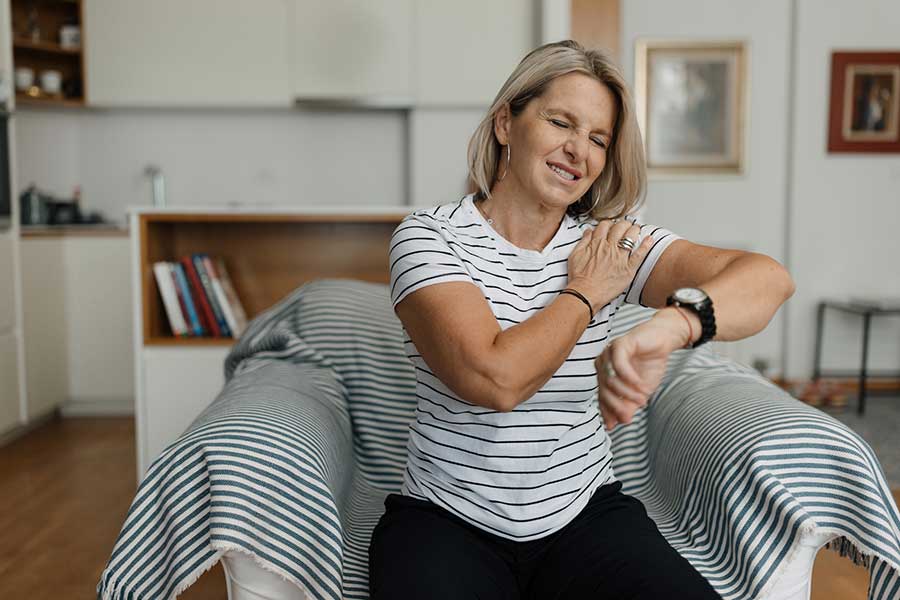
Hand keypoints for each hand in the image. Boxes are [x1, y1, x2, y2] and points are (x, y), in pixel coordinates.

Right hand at [566, 220, 653, 311]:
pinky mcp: (628, 269)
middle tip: (626, 225)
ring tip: (636, 229)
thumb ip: (583, 241)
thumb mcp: (575, 255)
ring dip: (635, 230)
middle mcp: (609, 248)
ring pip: (631, 237)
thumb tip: (588, 231)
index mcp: (596, 243)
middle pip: (620, 228)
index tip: (611, 225)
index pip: (605, 225)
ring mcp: (620, 258)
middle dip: (624, 224)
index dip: (609, 223)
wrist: (585, 293)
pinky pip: (639, 254)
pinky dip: (646, 246)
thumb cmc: (579, 278)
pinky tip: (649, 240)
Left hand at [595, 313, 688, 429]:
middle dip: (617, 405)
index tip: (616, 425)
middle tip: (631, 414)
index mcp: (604, 374)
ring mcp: (609, 353)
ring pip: (610, 379)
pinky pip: (619, 364)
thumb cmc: (650, 363)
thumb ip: (628, 405)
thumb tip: (617, 423)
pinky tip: (641, 385)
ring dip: (627, 392)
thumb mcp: (640, 390)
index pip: (601, 396)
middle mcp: (603, 363)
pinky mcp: (620, 344)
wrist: (664, 341)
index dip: (607, 411)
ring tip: (642, 399)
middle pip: (604, 389)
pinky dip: (630, 378)